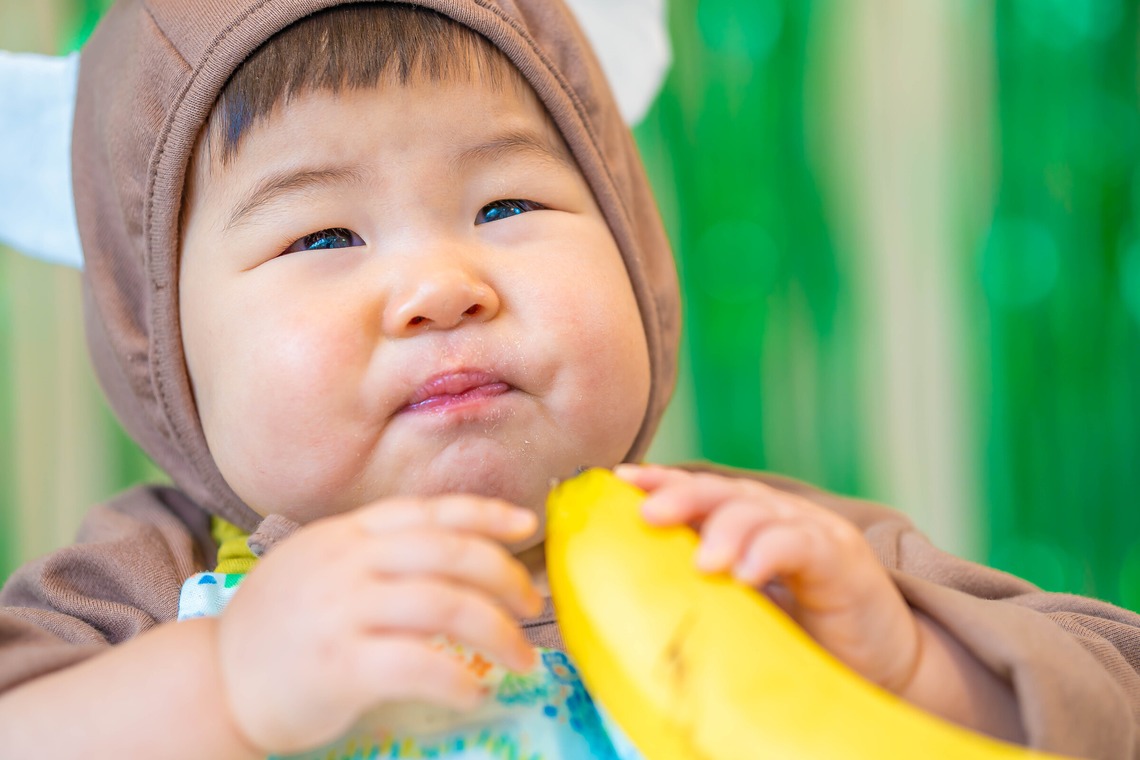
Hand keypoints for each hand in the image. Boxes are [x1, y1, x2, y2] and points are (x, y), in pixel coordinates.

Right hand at [214, 495, 543, 755]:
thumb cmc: (278, 628)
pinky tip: (477, 693)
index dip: (485, 513)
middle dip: (505, 577)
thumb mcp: (320, 565)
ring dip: (499, 634)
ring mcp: (343, 611)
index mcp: (346, 533)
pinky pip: (421, 666)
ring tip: (522, 659)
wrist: (214, 682)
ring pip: (447, 607)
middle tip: (533, 604)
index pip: (429, 511)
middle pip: (450, 554)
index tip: (527, 524)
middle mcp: (348, 562)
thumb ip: (376, 553)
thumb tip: (455, 559)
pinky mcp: (341, 666)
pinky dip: (461, 681)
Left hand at [614, 464, 920, 694]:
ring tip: (703, 562)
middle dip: (681, 497)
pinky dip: (771, 551)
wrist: (879, 665)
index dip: (661, 481)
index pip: (699, 492)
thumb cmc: (798, 637)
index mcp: (747, 523)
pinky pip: (802, 545)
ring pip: (760, 513)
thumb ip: (698, 588)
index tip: (620, 482)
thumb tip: (626, 590)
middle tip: (647, 514)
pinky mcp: (843, 560)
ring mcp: (812, 532)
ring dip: (726, 530)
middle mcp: (777, 517)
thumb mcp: (738, 609)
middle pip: (723, 493)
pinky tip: (747, 573)